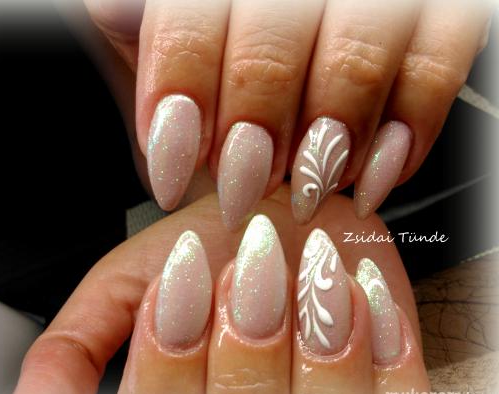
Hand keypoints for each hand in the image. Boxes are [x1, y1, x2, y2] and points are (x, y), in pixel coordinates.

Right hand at [4, 186, 430, 393]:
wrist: (284, 220)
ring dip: (318, 337)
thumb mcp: (123, 286)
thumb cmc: (207, 247)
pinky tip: (362, 292)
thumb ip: (74, 344)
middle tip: (255, 263)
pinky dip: (384, 343)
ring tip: (311, 267)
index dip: (170, 356)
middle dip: (246, 340)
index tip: (190, 273)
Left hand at [83, 0, 492, 227]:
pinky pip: (434, 69)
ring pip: (356, 60)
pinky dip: (405, 134)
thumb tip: (143, 96)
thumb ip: (142, 44)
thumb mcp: (153, 22)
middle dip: (253, 130)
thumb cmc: (219, 30)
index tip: (170, 167)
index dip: (181, 98)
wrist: (289, 23)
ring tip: (307, 188)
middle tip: (241, 187)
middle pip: (272, 46)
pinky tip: (372, 176)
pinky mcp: (440, 13)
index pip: (190, 22)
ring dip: (326, 143)